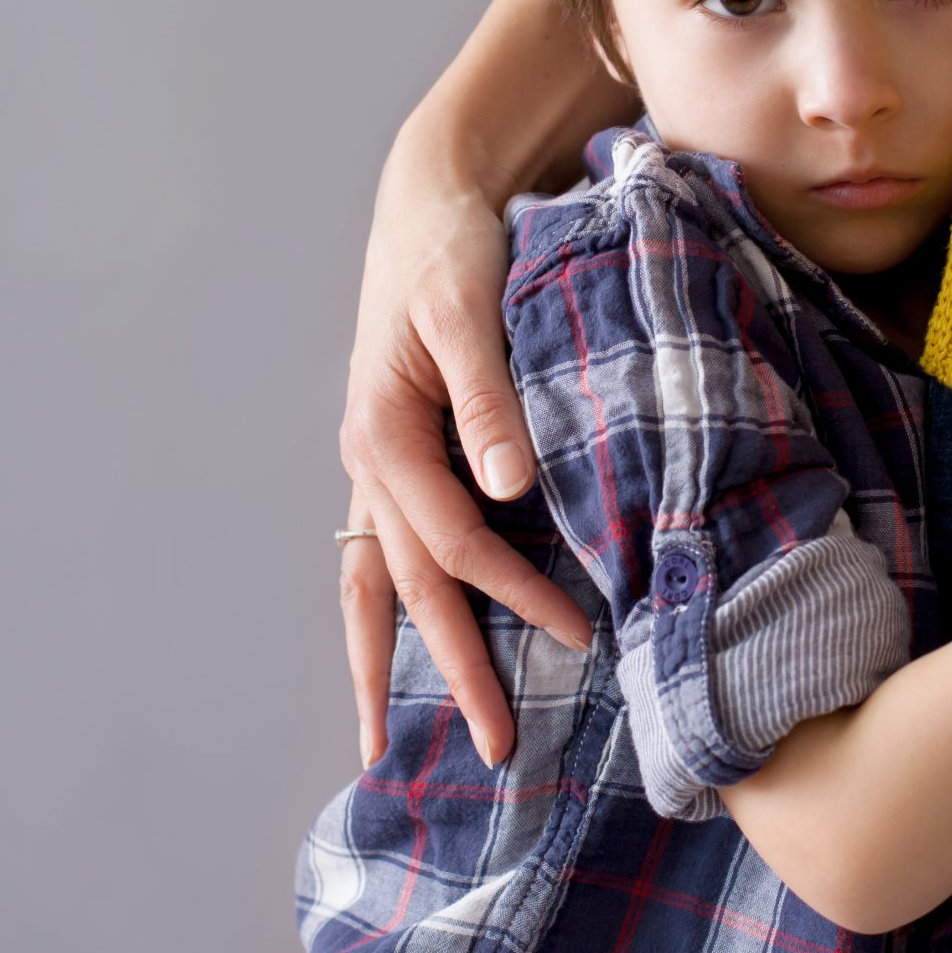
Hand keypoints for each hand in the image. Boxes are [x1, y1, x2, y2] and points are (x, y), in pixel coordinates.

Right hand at [336, 143, 594, 768]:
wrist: (426, 200)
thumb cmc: (452, 248)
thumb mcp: (468, 310)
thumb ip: (488, 397)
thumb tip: (508, 487)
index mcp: (384, 433)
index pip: (452, 542)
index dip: (513, 595)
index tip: (581, 635)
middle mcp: (370, 462)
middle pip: (406, 588)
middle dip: (447, 672)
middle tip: (493, 752)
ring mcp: (376, 467)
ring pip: (374, 585)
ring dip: (388, 664)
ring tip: (387, 744)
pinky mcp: (395, 460)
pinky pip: (384, 554)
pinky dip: (391, 612)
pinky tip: (403, 656)